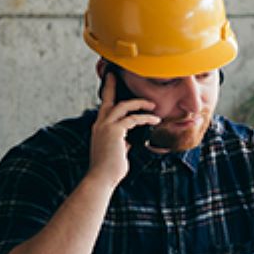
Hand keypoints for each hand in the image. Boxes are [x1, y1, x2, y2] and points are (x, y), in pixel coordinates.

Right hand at [88, 72, 159, 188]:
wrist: (101, 178)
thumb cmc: (109, 169)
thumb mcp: (117, 151)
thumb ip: (122, 142)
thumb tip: (130, 140)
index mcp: (99, 128)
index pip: (105, 108)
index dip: (108, 94)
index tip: (111, 83)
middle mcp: (100, 124)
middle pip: (109, 99)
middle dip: (113, 85)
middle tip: (116, 74)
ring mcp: (106, 126)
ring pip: (123, 106)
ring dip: (139, 103)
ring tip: (152, 105)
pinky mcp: (115, 131)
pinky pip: (133, 119)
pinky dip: (145, 118)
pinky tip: (154, 120)